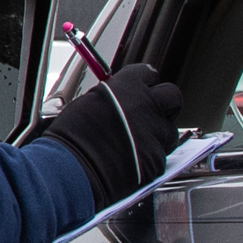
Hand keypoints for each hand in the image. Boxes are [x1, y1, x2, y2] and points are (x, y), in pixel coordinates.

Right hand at [33, 63, 187, 209]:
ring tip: (140, 145)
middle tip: (152, 115)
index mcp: (127, 86)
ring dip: (159, 136)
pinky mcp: (158, 159)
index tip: (142, 90)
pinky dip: (150, 160)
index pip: (148, 73)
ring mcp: (155, 132)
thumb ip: (112, 99)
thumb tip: (119, 102)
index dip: (146, 83)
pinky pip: (162, 156)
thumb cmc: (71, 137)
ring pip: (170, 130)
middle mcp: (146, 105)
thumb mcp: (88, 103)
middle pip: (172, 96)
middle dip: (165, 105)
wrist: (73, 168)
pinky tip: (133, 163)